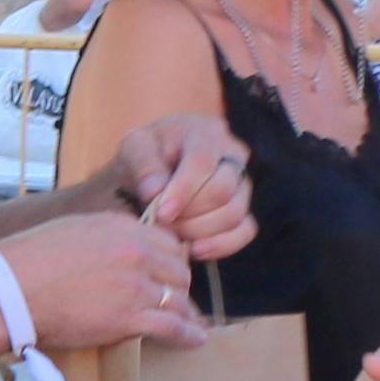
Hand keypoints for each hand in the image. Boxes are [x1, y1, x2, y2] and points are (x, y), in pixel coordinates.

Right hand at [0, 209, 212, 353]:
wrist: (11, 289)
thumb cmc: (28, 261)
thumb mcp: (71, 230)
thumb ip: (101, 235)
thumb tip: (111, 247)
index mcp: (121, 227)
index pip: (166, 241)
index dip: (169, 259)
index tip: (167, 271)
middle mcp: (136, 251)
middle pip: (178, 269)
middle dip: (178, 284)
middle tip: (174, 297)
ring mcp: (136, 284)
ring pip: (178, 298)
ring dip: (184, 311)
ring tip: (189, 321)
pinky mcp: (131, 317)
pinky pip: (173, 326)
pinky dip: (188, 335)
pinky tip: (196, 340)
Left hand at [103, 112, 255, 260]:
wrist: (151, 171)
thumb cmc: (144, 155)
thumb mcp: (133, 150)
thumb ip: (143, 166)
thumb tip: (156, 192)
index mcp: (205, 131)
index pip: (203, 161)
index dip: (183, 191)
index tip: (161, 214)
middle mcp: (232, 154)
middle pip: (223, 190)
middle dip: (189, 214)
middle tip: (161, 222)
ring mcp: (243, 183)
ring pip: (235, 214)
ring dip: (200, 231)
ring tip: (172, 232)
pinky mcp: (244, 209)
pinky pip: (246, 231)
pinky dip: (221, 245)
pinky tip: (194, 248)